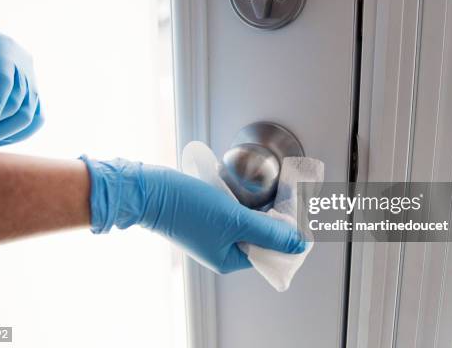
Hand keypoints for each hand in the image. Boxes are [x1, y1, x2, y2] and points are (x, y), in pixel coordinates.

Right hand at [80, 157, 306, 273]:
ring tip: (272, 193)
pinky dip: (245, 204)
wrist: (150, 191)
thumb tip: (298, 243)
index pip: (269, 254)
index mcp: (228, 260)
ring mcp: (213, 234)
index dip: (287, 237)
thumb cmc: (187, 207)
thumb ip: (268, 232)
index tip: (301, 218)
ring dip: (262, 210)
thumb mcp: (234, 219)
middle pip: (261, 238)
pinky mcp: (207, 218)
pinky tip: (249, 191)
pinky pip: (235, 214)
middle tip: (289, 200)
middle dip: (276, 220)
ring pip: (249, 224)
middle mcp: (221, 250)